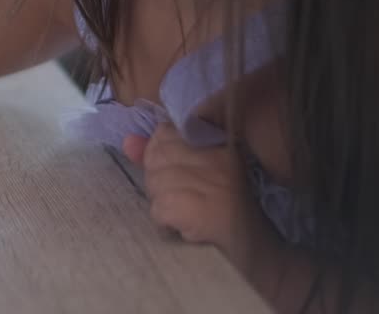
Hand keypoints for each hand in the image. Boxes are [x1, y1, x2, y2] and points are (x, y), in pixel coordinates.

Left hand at [123, 123, 282, 275]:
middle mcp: (214, 158)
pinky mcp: (198, 208)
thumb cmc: (221, 206)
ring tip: (182, 211)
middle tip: (177, 196)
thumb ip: (159, 153)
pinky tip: (180, 224)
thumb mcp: (195, 170)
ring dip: (161, 202)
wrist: (251, 245)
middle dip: (157, 180)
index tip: (171, 171)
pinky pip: (159, 209)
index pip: (165, 133)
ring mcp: (208, 183)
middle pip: (156, 157)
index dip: (159, 154)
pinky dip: (164, 221)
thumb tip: (127, 142)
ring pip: (155, 183)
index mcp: (215, 142)